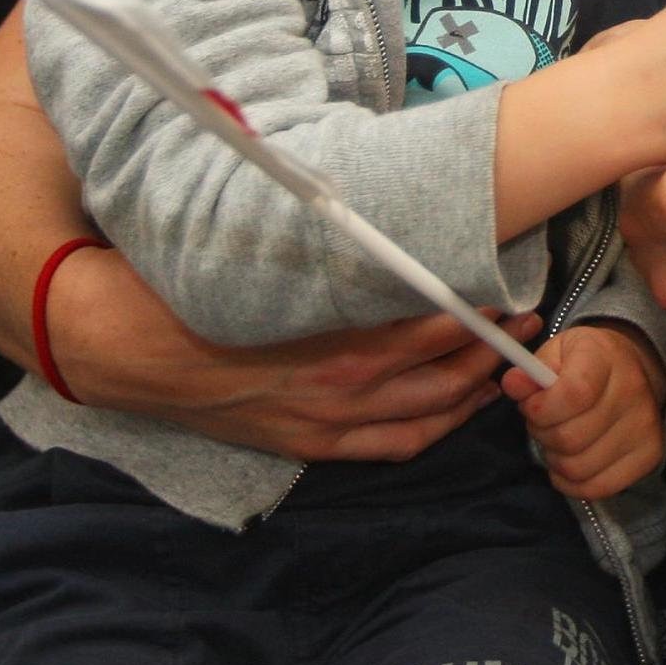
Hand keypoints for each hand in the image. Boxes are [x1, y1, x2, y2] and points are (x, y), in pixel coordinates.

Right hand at [53, 247, 505, 460]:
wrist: (135, 349)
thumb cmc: (207, 287)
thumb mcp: (278, 257)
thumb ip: (342, 249)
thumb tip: (398, 219)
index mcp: (334, 333)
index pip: (435, 320)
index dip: (481, 305)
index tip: (511, 277)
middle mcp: (340, 385)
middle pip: (445, 371)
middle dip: (495, 346)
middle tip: (530, 316)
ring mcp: (327, 422)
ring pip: (430, 414)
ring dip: (477, 388)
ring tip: (511, 359)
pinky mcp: (312, 444)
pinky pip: (395, 446)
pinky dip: (438, 427)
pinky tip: (463, 408)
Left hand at [502, 321, 665, 498]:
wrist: (631, 368)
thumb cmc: (583, 362)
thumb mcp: (553, 354)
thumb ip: (529, 371)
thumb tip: (512, 384)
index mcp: (604, 356)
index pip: (573, 395)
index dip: (541, 410)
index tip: (531, 407)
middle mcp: (633, 390)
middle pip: (570, 438)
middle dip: (543, 435)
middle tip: (544, 423)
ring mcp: (646, 426)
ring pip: (579, 468)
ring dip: (556, 459)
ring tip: (558, 440)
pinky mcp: (651, 455)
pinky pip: (598, 488)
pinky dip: (572, 483)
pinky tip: (570, 461)